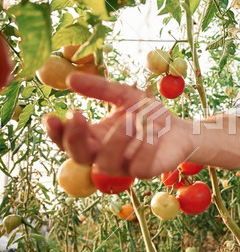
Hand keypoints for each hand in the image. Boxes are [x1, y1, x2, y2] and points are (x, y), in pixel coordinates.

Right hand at [43, 73, 192, 178]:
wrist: (177, 129)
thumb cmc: (146, 114)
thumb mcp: (123, 95)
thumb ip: (100, 89)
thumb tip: (71, 78)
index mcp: (94, 138)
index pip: (67, 141)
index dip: (56, 132)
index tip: (50, 116)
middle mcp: (103, 155)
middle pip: (79, 156)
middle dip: (75, 138)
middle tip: (78, 115)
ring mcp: (123, 166)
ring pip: (107, 163)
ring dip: (116, 140)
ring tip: (130, 119)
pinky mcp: (144, 172)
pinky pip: (138, 166)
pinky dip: (144, 148)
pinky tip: (152, 132)